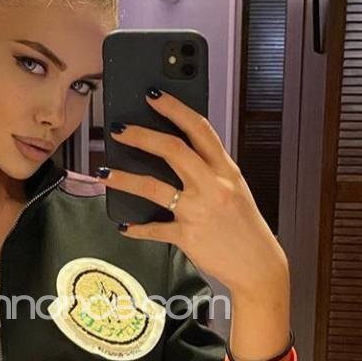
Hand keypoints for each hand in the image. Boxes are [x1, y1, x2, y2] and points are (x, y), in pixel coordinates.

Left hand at [100, 88, 287, 297]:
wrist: (257, 264)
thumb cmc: (244, 226)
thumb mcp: (234, 189)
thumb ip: (210, 171)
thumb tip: (176, 154)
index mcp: (226, 170)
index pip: (199, 129)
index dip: (174, 109)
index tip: (153, 96)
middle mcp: (212, 186)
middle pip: (172, 150)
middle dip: (141, 136)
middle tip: (118, 130)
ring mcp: (198, 210)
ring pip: (153, 187)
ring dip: (124, 178)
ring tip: (104, 173)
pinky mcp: (186, 235)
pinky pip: (154, 229)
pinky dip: (136, 227)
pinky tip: (125, 225)